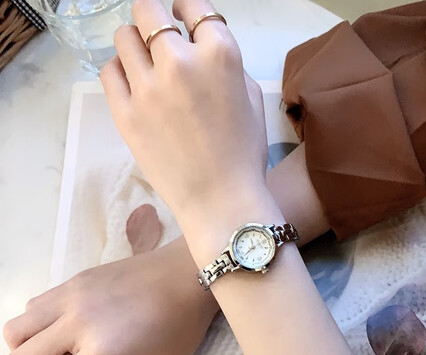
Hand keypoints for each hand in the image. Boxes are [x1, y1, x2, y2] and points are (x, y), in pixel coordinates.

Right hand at [3, 238, 216, 354]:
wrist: (188, 273)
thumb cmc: (181, 326)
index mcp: (103, 352)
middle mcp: (78, 321)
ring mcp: (72, 295)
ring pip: (15, 330)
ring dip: (26, 354)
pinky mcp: (74, 279)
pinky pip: (34, 307)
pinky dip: (37, 327)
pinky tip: (67, 331)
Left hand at [101, 0, 267, 221]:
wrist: (221, 200)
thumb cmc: (244, 154)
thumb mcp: (252, 100)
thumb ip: (228, 65)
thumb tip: (203, 49)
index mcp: (220, 56)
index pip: (194, 7)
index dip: (184, 6)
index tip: (180, 14)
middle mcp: (180, 62)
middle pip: (149, 10)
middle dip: (154, 17)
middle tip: (157, 33)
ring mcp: (148, 88)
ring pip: (123, 37)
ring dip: (135, 42)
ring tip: (144, 61)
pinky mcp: (125, 114)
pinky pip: (109, 71)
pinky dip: (120, 70)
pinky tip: (133, 83)